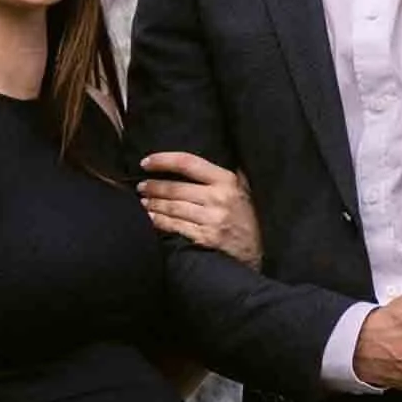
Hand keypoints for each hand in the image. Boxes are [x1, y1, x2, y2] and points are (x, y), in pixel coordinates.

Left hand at [137, 151, 262, 268]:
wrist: (261, 251)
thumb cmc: (250, 217)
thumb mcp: (245, 188)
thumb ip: (228, 172)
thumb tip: (215, 149)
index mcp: (227, 180)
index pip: (188, 163)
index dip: (163, 160)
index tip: (146, 162)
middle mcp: (219, 198)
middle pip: (175, 188)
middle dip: (152, 187)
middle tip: (140, 187)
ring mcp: (212, 220)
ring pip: (172, 208)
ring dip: (152, 205)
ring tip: (142, 202)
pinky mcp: (206, 238)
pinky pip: (175, 227)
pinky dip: (159, 222)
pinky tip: (150, 219)